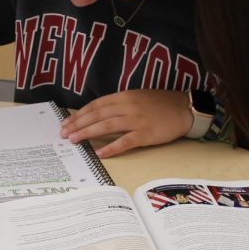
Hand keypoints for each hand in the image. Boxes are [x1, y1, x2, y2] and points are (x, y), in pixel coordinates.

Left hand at [59, 90, 192, 158]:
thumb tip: (98, 115)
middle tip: (64, 133)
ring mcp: (137, 120)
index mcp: (124, 96)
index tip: (67, 122)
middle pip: (97, 115)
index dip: (79, 114)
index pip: (96, 105)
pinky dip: (111, 147)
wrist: (184, 108)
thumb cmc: (160, 104)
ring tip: (74, 140)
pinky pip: (125, 141)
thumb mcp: (137, 97)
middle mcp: (128, 106)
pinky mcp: (146, 134)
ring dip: (88, 133)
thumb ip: (119, 105)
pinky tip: (99, 153)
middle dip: (78, 124)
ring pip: (107, 126)